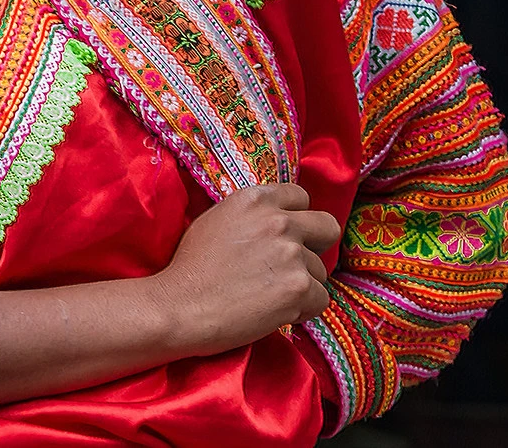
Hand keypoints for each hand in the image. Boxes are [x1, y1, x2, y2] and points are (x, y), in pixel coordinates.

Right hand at [153, 183, 342, 355]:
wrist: (180, 306)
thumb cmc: (190, 268)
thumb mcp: (216, 221)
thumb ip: (251, 216)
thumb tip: (276, 222)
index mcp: (254, 199)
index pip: (300, 196)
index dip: (295, 218)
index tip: (284, 236)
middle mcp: (278, 221)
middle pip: (327, 227)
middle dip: (316, 246)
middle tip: (292, 265)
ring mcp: (291, 254)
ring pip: (320, 270)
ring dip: (301, 284)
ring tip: (267, 295)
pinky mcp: (299, 288)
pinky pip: (319, 299)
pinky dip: (301, 310)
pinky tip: (272, 311)